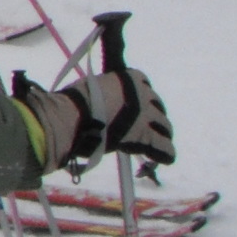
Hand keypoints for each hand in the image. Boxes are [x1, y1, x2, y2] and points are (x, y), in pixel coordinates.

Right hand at [15, 68, 172, 169]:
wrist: (70, 118)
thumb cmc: (73, 101)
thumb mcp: (93, 86)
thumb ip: (106, 91)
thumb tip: (103, 101)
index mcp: (131, 78)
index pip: (143, 84)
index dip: (136, 98)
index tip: (126, 107)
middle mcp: (144, 95)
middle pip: (158, 106)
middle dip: (150, 117)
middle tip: (137, 127)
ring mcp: (148, 117)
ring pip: (166, 127)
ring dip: (158, 134)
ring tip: (149, 144)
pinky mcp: (147, 138)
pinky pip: (165, 149)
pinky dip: (162, 154)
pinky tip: (157, 158)